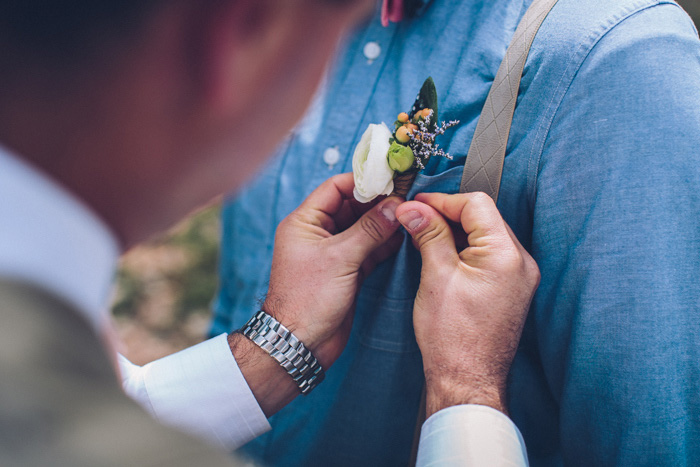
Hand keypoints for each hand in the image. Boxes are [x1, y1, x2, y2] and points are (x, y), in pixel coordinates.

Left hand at [264, 173, 403, 363]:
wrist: (300, 343)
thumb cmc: (307, 299)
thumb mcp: (340, 258)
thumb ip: (369, 230)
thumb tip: (394, 206)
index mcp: (304, 223)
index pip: (335, 189)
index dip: (362, 182)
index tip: (390, 180)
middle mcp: (318, 234)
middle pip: (351, 207)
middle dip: (378, 203)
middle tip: (406, 199)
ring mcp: (333, 253)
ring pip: (362, 229)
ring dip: (384, 223)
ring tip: (409, 216)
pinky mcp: (346, 271)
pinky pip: (368, 250)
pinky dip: (384, 244)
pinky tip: (403, 238)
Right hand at [396, 192, 539, 417]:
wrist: (467, 381)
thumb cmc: (453, 338)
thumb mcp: (436, 276)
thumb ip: (429, 234)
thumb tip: (413, 209)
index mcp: (506, 254)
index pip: (476, 205)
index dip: (442, 201)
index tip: (416, 206)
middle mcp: (521, 263)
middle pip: (484, 217)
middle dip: (448, 214)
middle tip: (416, 220)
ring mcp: (519, 278)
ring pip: (485, 235)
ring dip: (455, 231)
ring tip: (424, 237)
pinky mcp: (511, 290)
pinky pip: (489, 256)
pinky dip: (465, 249)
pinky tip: (442, 255)